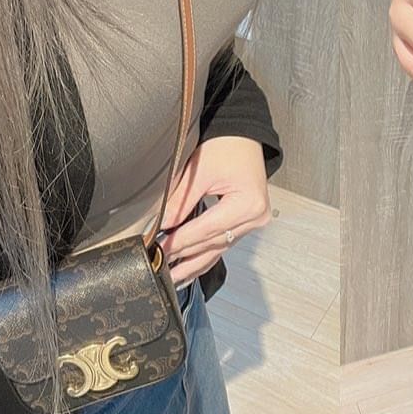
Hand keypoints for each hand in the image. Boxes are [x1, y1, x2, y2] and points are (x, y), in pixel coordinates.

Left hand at [158, 135, 270, 286]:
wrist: (243, 135)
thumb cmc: (227, 146)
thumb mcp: (199, 171)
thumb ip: (180, 201)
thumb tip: (160, 226)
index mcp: (247, 204)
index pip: (205, 230)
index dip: (179, 241)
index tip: (157, 249)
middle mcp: (255, 218)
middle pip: (212, 244)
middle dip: (182, 254)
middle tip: (158, 265)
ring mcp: (254, 223)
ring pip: (218, 250)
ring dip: (193, 264)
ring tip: (171, 278)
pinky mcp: (247, 223)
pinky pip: (223, 245)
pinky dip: (205, 256)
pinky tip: (189, 269)